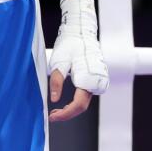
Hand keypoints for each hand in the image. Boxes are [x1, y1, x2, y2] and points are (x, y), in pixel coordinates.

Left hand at [48, 0, 108, 121]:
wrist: (81, 33)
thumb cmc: (69, 45)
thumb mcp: (58, 62)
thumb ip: (56, 81)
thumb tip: (54, 99)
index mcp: (87, 78)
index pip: (78, 105)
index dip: (65, 114)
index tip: (52, 117)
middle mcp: (97, 82)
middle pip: (82, 106)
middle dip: (67, 113)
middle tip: (51, 115)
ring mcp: (99, 81)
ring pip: (85, 102)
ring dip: (72, 108)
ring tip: (56, 110)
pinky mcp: (97, 80)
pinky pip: (87, 95)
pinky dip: (76, 102)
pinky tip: (65, 102)